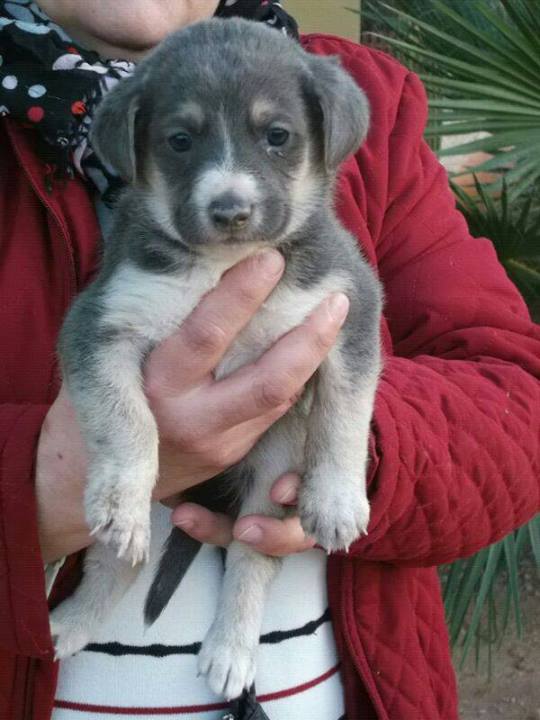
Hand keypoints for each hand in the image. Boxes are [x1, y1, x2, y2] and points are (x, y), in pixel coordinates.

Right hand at [36, 250, 348, 562]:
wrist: (88, 476)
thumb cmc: (98, 395)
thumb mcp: (107, 353)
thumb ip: (154, 320)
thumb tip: (203, 258)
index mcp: (154, 384)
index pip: (206, 335)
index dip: (243, 295)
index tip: (272, 258)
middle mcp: (190, 418)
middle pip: (266, 381)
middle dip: (309, 339)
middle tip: (337, 298)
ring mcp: (217, 444)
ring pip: (281, 398)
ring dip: (314, 356)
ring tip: (335, 314)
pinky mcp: (231, 455)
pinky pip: (276, 413)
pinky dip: (297, 377)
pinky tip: (313, 347)